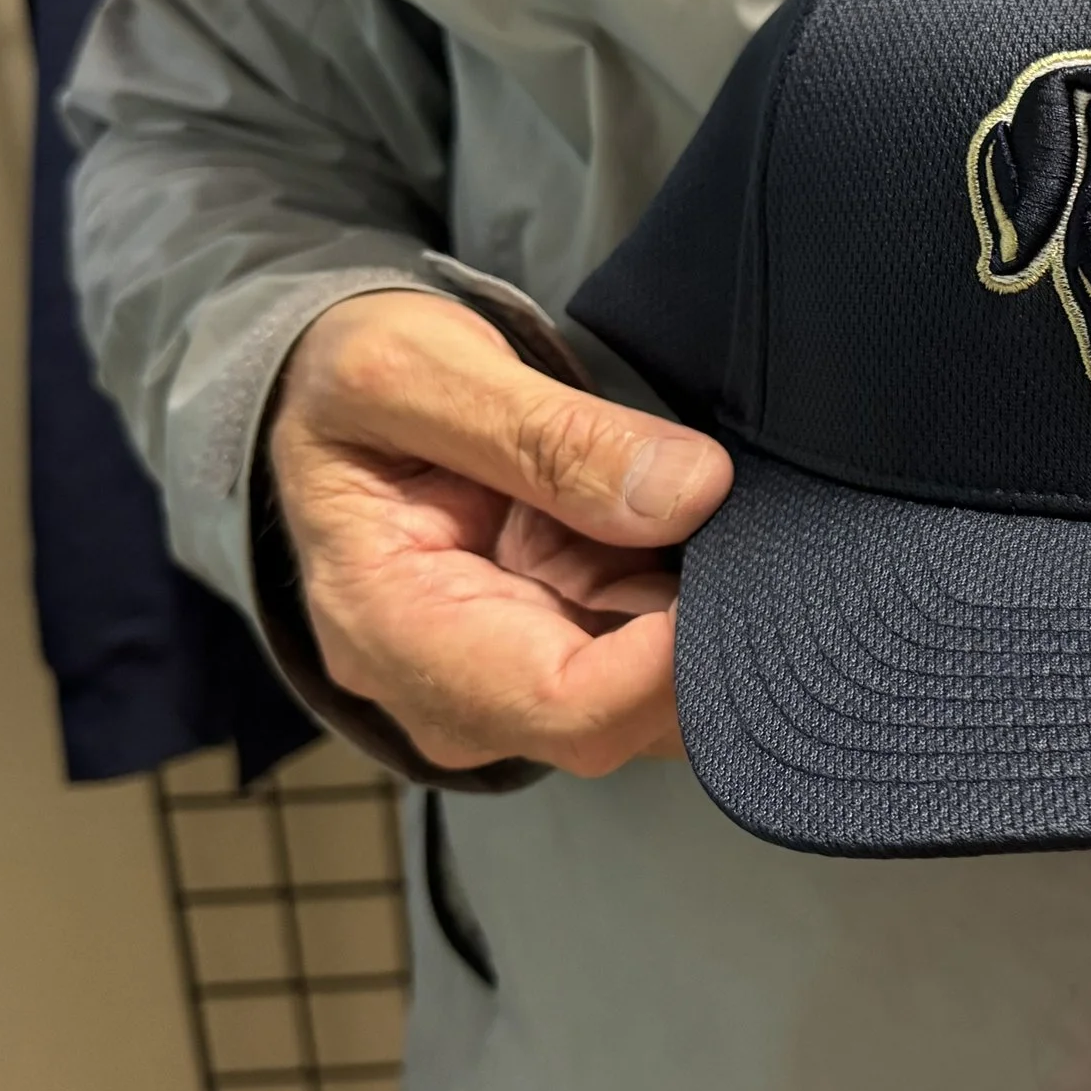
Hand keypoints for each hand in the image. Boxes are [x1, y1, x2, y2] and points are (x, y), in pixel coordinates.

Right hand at [267, 292, 730, 774]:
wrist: (331, 404)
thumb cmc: (351, 385)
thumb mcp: (415, 369)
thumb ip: (549, 433)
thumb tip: (690, 491)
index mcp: (393, 633)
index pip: (566, 707)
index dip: (672, 663)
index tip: (744, 577)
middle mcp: (454, 690)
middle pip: (625, 721)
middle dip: (711, 643)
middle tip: (760, 533)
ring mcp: (512, 678)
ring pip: (658, 701)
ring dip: (713, 622)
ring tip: (728, 517)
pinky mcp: (560, 649)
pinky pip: (656, 659)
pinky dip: (698, 601)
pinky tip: (707, 532)